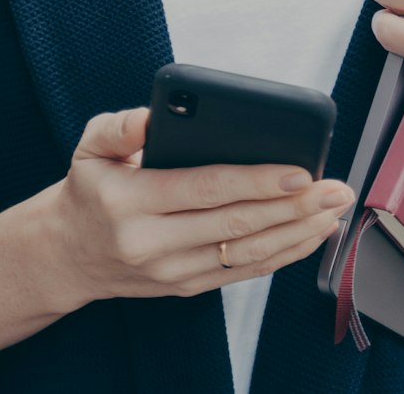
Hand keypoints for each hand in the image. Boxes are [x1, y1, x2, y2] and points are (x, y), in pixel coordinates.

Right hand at [43, 107, 355, 307]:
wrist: (67, 254)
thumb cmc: (90, 189)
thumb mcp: (90, 146)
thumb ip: (120, 125)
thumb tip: (153, 114)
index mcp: (131, 202)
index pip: (206, 189)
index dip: (257, 181)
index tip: (300, 171)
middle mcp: (152, 243)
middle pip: (236, 224)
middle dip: (294, 206)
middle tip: (335, 188)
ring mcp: (172, 272)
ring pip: (247, 254)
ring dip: (298, 233)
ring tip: (334, 210)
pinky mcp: (187, 287)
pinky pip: (243, 273)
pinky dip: (283, 254)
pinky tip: (311, 235)